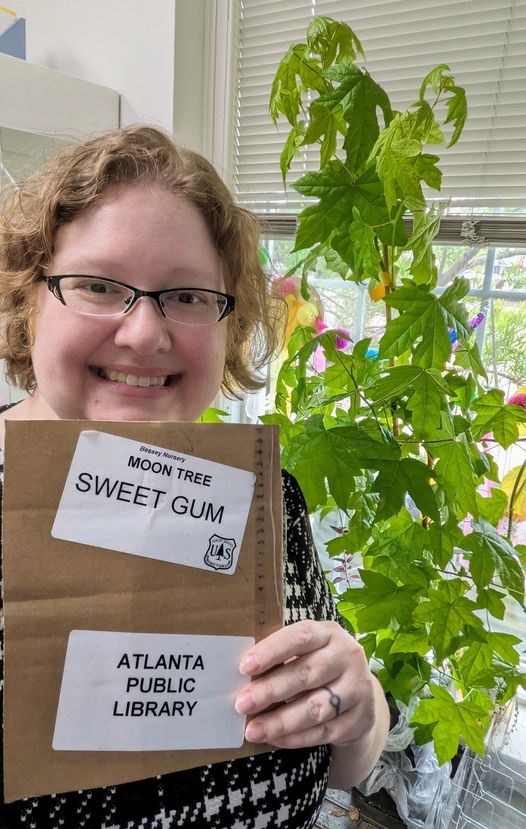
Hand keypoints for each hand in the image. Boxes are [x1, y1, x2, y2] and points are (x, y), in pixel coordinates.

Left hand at [234, 620, 377, 749]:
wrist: (359, 695)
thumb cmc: (318, 667)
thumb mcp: (306, 653)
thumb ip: (281, 659)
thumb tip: (242, 676)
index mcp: (329, 634)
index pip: (300, 637)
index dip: (272, 651)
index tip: (244, 666)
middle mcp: (348, 656)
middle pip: (306, 673)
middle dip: (270, 690)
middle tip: (242, 703)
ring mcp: (358, 688)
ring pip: (316, 707)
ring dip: (281, 721)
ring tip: (253, 730)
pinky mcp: (361, 718)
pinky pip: (324, 732)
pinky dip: (297, 738)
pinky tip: (275, 740)